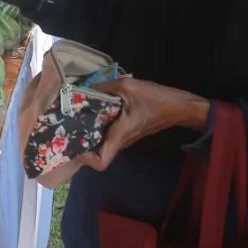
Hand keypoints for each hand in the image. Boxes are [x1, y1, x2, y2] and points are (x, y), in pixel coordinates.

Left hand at [80, 79, 210, 171]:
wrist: (180, 106)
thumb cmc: (155, 98)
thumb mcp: (126, 86)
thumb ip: (103, 88)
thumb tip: (83, 90)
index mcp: (120, 135)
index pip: (101, 162)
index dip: (84, 159)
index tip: (73, 144)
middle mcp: (121, 141)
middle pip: (97, 152)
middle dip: (80, 142)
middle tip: (66, 126)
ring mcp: (125, 137)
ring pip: (102, 142)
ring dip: (88, 132)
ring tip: (75, 115)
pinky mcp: (128, 131)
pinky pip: (108, 133)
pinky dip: (98, 125)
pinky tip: (92, 109)